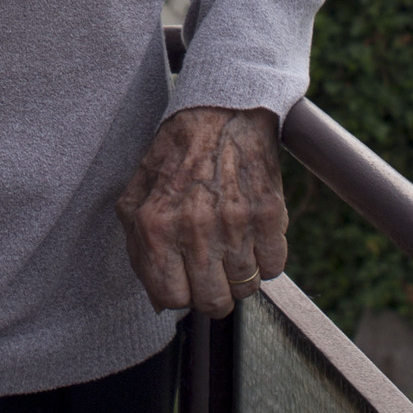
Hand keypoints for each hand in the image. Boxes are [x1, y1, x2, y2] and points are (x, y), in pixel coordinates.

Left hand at [115, 105, 286, 316]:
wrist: (220, 110)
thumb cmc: (175, 154)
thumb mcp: (138, 195)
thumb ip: (139, 250)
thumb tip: (157, 301)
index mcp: (156, 227)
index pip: (171, 299)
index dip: (180, 293)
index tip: (187, 278)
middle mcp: (195, 229)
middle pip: (213, 302)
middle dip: (213, 293)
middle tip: (213, 269)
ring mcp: (234, 223)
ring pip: (246, 287)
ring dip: (240, 274)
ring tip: (232, 245)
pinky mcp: (268, 213)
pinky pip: (274, 267)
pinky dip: (266, 259)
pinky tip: (253, 235)